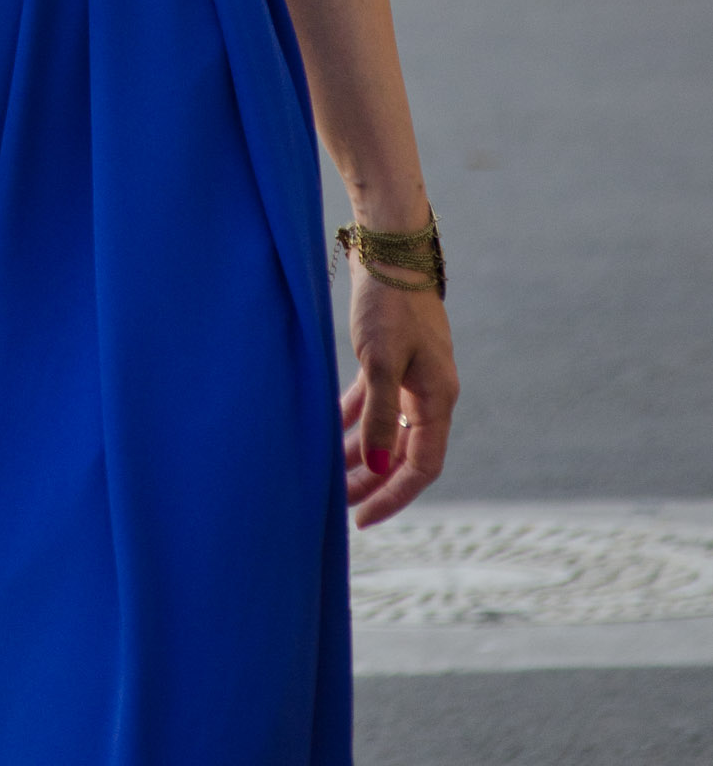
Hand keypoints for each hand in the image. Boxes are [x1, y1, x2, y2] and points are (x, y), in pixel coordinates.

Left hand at [340, 269, 457, 526]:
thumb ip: (377, 416)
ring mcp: (411, 375)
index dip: (393, 495)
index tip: (362, 518)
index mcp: (437, 398)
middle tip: (338, 505)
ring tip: (329, 476)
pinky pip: (374, 401)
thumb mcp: (380, 361)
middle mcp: (428, 392)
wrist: (390, 248)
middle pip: (403, 452)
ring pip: (386, 429)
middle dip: (373, 482)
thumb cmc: (389, 303)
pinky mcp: (391, 358)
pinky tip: (330, 430)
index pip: (421, 466)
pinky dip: (355, 419)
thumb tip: (372, 467)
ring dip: (361, 452)